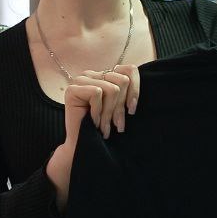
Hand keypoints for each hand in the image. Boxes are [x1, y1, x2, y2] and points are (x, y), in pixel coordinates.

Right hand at [45, 65, 140, 212]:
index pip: (129, 70)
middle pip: (122, 81)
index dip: (135, 90)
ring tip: (104, 126)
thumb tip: (144, 81)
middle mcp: (92, 74)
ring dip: (109, 113)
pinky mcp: (72, 89)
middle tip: (116, 125)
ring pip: (111, 89)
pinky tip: (92, 121)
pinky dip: (97, 110)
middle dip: (120, 107)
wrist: (83, 147)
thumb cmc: (102, 129)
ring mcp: (80, 80)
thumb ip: (127, 91)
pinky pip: (97, 93)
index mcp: (103, 75)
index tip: (132, 110)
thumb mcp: (120, 107)